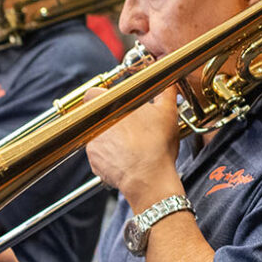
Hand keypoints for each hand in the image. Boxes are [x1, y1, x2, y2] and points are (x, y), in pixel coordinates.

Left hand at [85, 84, 182, 207]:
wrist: (149, 177)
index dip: (103, 97)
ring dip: (109, 139)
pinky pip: (99, 155)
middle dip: (109, 120)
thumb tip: (168, 84)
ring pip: (97, 136)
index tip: (115, 103)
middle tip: (128, 127)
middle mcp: (96, 124)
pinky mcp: (94, 161)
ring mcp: (93, 144)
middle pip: (95, 116)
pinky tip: (125, 158)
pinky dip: (109, 156)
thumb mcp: (167, 112)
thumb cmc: (157, 145)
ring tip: (130, 144)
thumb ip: (165, 92)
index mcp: (110, 106)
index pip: (93, 93)